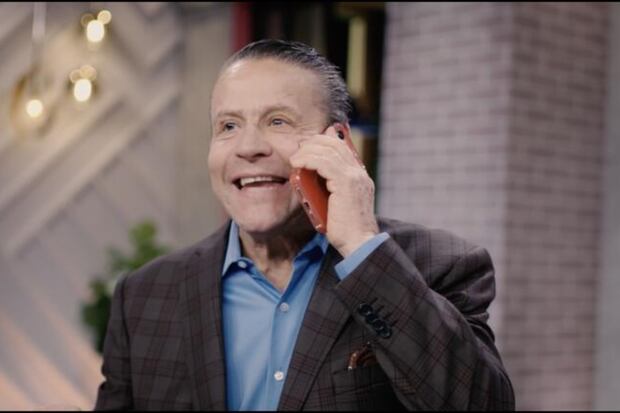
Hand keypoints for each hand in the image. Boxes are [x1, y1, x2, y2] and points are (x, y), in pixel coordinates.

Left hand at [289, 126, 378, 256]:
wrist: (358, 243)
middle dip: (313, 144)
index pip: (341, 148)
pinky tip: (298, 164)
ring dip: (307, 152)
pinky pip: (324, 162)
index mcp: (359, 176)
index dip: (322, 142)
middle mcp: (359, 173)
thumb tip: (311, 177)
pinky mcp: (345, 183)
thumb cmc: (345, 229)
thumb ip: (329, 189)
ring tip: (294, 159)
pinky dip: (309, 160)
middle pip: (335, 144)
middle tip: (298, 152)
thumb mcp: (337, 204)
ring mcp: (354, 177)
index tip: (305, 148)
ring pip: (328, 151)